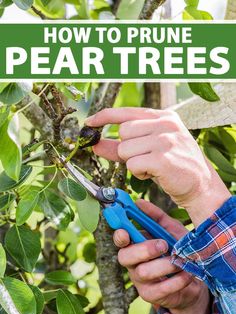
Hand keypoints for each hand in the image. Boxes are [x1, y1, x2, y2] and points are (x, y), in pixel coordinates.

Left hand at [86, 108, 229, 225]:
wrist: (200, 185)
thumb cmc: (173, 165)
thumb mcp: (151, 148)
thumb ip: (123, 144)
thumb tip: (96, 145)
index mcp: (163, 117)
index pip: (126, 112)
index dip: (104, 116)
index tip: (89, 122)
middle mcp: (165, 124)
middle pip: (123, 132)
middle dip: (126, 149)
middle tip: (144, 158)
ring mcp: (165, 140)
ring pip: (125, 149)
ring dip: (133, 163)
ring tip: (151, 166)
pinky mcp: (162, 158)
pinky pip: (132, 164)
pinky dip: (138, 172)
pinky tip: (153, 173)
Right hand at [114, 199, 209, 313]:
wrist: (195, 280)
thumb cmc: (179, 250)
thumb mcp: (170, 230)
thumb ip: (156, 216)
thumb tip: (139, 202)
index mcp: (135, 245)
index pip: (120, 240)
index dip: (119, 235)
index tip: (125, 231)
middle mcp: (133, 263)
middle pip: (124, 257)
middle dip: (143, 249)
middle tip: (163, 244)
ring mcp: (140, 281)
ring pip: (143, 272)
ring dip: (165, 265)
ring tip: (181, 260)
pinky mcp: (151, 295)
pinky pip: (160, 288)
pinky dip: (177, 280)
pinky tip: (187, 274)